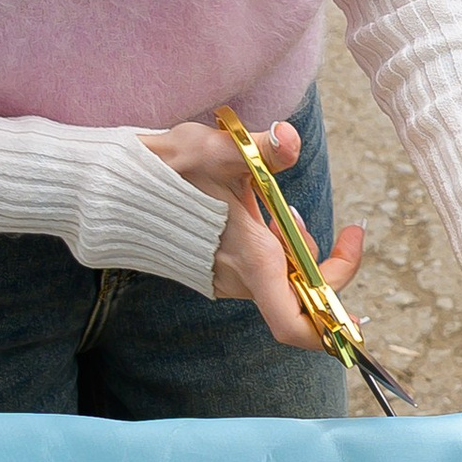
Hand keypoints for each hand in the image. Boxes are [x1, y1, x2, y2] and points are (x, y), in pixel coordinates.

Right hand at [140, 115, 369, 350]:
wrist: (109, 189)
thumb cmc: (161, 169)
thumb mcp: (215, 150)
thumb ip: (261, 148)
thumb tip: (289, 138)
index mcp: (248, 260)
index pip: (295, 324)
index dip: (333, 321)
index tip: (353, 285)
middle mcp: (238, 279)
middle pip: (300, 293)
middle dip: (318, 258)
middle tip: (315, 218)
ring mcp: (224, 278)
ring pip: (280, 277)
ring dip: (290, 246)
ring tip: (275, 207)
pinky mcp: (214, 270)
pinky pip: (259, 269)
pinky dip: (271, 246)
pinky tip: (254, 211)